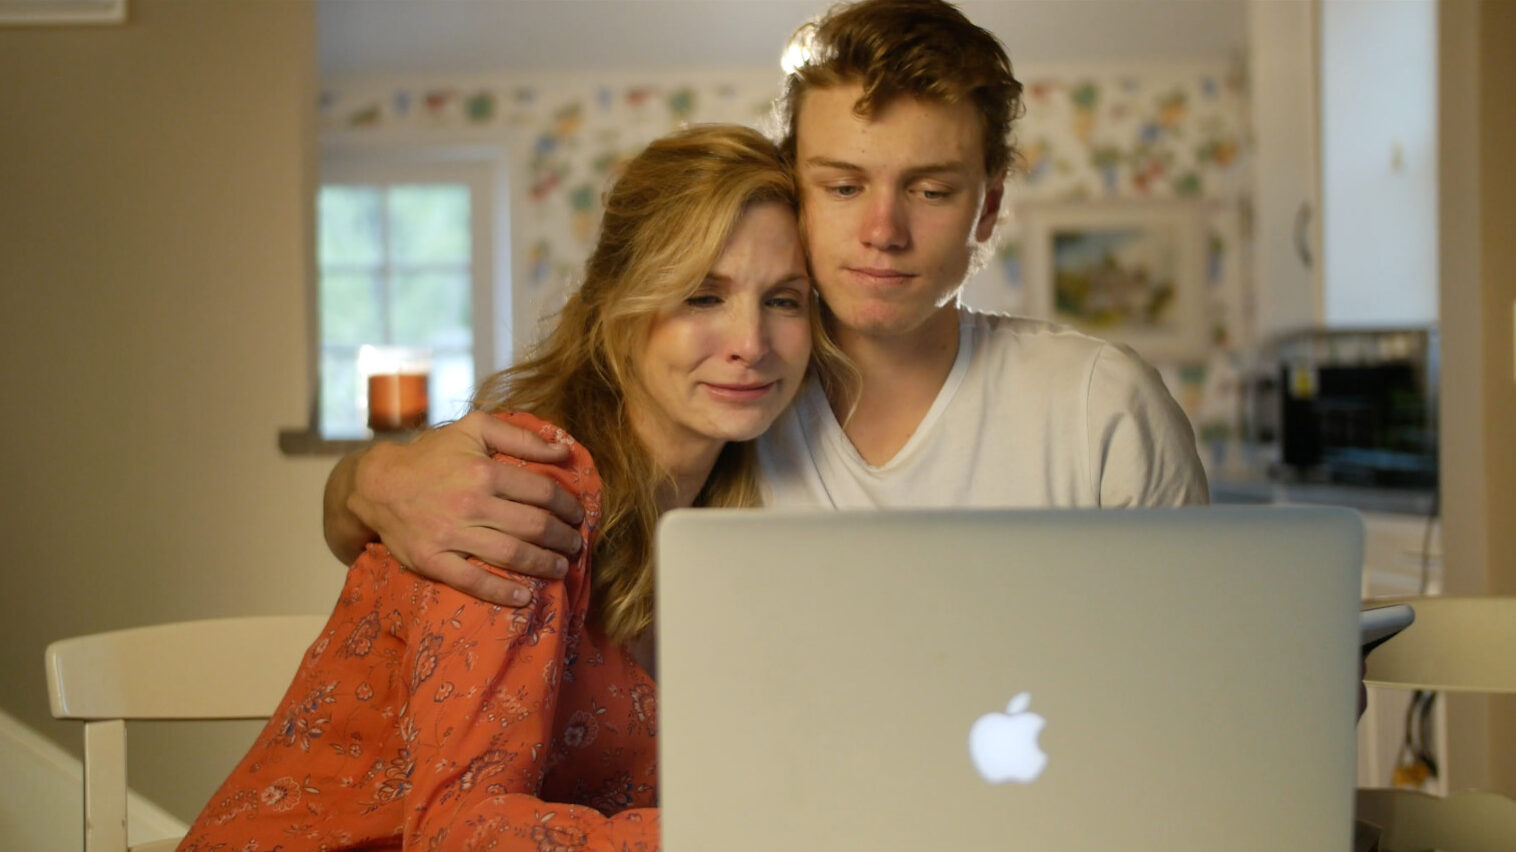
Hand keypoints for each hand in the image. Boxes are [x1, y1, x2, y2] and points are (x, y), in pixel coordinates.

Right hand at [347, 411, 585, 605]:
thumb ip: (521, 436)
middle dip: (563, 538)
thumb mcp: (474, 429)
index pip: (542, 492)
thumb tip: (564, 449)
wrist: (377, 484)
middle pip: (534, 526)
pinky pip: (472, 581)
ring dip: (544, 565)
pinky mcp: (431, 560)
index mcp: (484, 471)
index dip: (568, 506)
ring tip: (561, 568)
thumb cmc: (431, 455)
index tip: (578, 514)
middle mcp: (471, 503)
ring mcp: (450, 534)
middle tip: (575, 544)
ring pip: (511, 554)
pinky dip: (501, 592)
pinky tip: (524, 597)